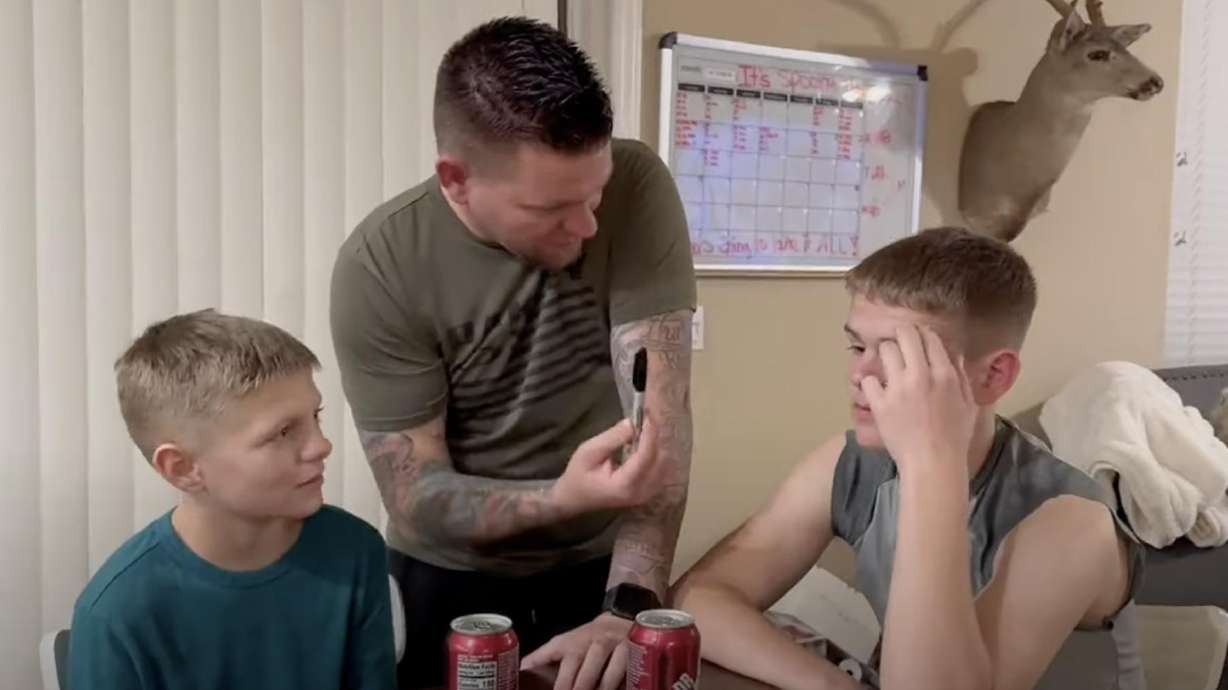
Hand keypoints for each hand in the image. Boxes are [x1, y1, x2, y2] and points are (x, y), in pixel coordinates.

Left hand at [521, 613, 632, 689]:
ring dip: (603, 689)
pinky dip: (624, 685)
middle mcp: (596, 644)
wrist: (618, 619)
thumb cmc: (585, 638)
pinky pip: (630, 675)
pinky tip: (621, 689)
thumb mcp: (562, 643)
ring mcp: (618, 649)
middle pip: (587, 675)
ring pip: (611, 676)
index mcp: (575, 644)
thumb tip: (520, 670)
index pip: (567, 669)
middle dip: (580, 689)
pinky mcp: (636, 654)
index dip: (562, 686)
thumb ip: (541, 657)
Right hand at [551, 418, 662, 516]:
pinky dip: (657, 454)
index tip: (648, 415)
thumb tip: (633, 423)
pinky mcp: (649, 492)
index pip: (646, 456)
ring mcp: (647, 495)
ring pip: (665, 464)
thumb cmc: (578, 474)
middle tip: (645, 419)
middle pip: (660, 460)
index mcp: (624, 485)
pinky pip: (662, 470)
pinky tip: (644, 445)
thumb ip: (613, 438)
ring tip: (644, 430)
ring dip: (657, 445)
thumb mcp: (589, 451)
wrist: (575, 497)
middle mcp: (641, 492)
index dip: (649, 434)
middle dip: (655, 437)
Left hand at [859, 325, 976, 476]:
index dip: (921, 334)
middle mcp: (920, 375)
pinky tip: (877, 389)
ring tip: (888, 364)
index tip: (917, 338)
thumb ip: (960, 375)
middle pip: (905, 335)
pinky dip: (871, 382)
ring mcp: (897, 388)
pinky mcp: (880, 403)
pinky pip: (868, 379)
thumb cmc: (955, 437)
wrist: (932, 463)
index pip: (929, 337)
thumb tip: (953, 353)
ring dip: (886, 354)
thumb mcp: (968, 404)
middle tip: (899, 343)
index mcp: (944, 374)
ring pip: (885, 350)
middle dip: (900, 335)